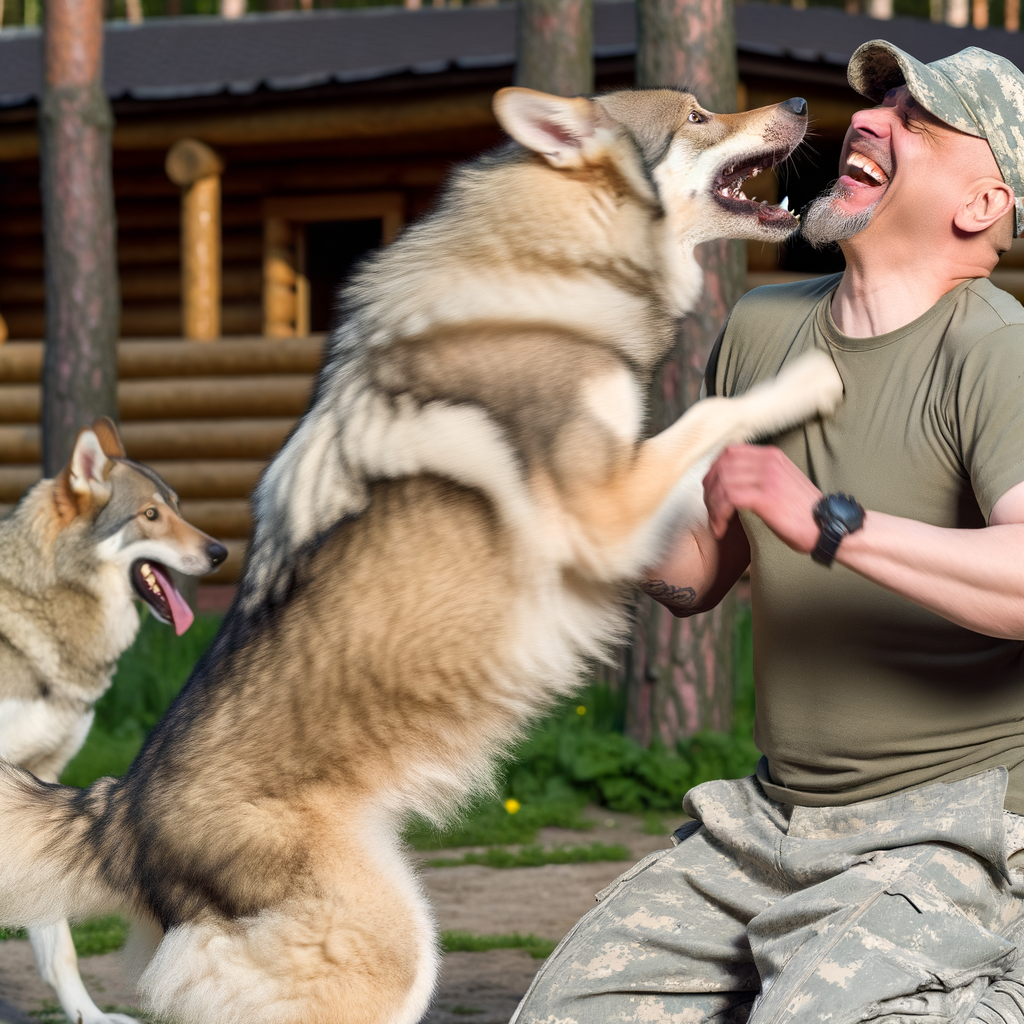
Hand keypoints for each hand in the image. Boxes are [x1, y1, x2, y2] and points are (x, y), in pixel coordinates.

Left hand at [703, 445, 821, 552]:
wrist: (830, 526)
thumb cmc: (805, 511)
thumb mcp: (782, 482)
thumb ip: (760, 475)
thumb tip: (731, 481)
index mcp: (771, 456)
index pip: (729, 452)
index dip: (713, 471)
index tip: (711, 491)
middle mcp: (768, 461)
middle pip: (721, 466)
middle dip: (709, 490)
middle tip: (710, 510)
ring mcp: (768, 478)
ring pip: (722, 483)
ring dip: (712, 506)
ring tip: (716, 523)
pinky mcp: (766, 497)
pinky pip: (729, 499)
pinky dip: (719, 515)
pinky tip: (721, 528)